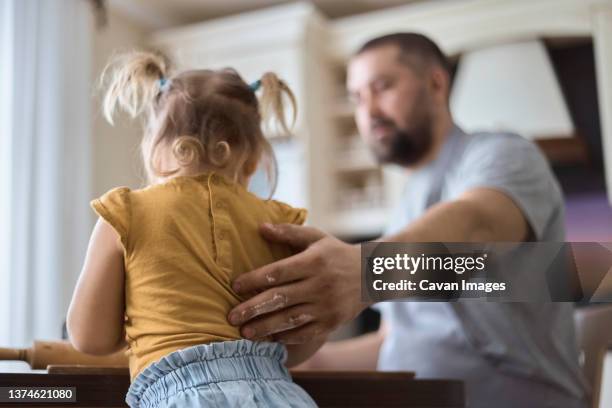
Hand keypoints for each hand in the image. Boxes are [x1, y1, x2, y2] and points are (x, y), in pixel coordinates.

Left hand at [228, 223, 366, 343]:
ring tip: (244, 332)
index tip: (235, 286)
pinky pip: (305, 333)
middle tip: (231, 316)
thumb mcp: (316, 238)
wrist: (372, 275)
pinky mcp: (332, 323)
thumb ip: (288, 233)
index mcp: (314, 261)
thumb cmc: (336, 253)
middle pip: (280, 298)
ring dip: (265, 327)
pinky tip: (269, 339)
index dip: (254, 279)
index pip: (278, 272)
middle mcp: (320, 284)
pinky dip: (286, 337)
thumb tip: (260, 227)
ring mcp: (327, 306)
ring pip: (291, 319)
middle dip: (253, 308)